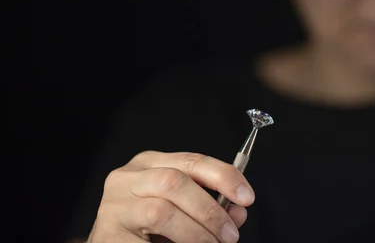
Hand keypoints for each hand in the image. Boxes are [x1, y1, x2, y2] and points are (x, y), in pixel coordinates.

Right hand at [87, 151, 254, 242]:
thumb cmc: (149, 228)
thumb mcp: (183, 211)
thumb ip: (211, 208)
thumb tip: (238, 213)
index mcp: (149, 163)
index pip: (192, 160)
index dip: (224, 176)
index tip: (247, 197)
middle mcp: (127, 177)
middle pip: (175, 181)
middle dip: (210, 210)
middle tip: (230, 235)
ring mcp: (113, 205)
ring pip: (161, 211)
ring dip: (195, 233)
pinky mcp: (106, 234)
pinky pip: (146, 242)